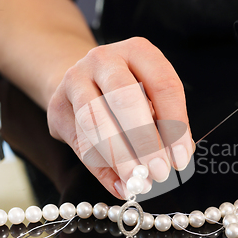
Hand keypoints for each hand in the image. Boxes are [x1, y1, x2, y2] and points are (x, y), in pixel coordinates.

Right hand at [47, 37, 192, 198]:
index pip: (162, 84)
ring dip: (120, 159)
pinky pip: (80, 143)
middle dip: (144, 141)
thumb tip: (178, 157)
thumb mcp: (153, 94)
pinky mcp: (57, 107)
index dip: (174, 123)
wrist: (83, 79)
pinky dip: (102, 170)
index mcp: (138, 51)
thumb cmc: (129, 90)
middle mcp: (104, 60)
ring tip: (139, 183)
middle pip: (125, 98)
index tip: (180, 157)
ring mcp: (74, 80)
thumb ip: (167, 122)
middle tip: (159, 172)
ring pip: (96, 122)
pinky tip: (120, 186)